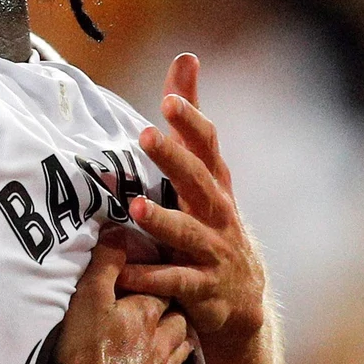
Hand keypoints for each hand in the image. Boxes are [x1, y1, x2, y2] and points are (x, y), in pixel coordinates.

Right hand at [55, 246, 193, 363]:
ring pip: (180, 351)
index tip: (153, 272)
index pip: (164, 289)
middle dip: (173, 311)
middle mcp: (162, 342)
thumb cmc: (88, 353)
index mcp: (147, 315)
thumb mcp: (89, 299)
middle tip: (159, 306)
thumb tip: (118, 232)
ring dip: (174, 342)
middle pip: (179, 320)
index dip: (159, 280)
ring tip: (163, 338)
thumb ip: (105, 266)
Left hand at [119, 54, 267, 352]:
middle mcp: (218, 215)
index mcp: (214, 187)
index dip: (191, 123)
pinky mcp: (204, 290)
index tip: (171, 97)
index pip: (208, 147)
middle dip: (175, 158)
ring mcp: (213, 253)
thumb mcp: (201, 178)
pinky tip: (125, 270)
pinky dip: (150, 276)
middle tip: (147, 134)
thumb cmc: (209, 226)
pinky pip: (175, 282)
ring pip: (189, 234)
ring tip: (136, 208)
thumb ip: (186, 125)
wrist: (239, 303)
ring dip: (164, 220)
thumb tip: (184, 61)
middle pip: (199, 182)